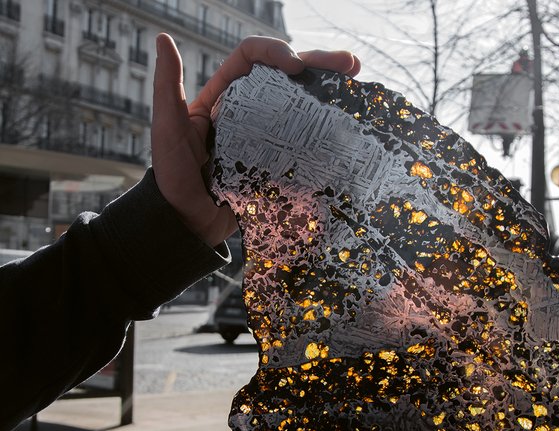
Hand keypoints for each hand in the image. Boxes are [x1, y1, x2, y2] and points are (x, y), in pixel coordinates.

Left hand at [151, 33, 360, 247]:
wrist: (188, 224)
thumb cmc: (172, 178)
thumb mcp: (166, 130)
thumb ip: (167, 87)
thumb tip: (162, 38)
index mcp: (224, 96)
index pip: (251, 59)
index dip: (275, 53)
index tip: (296, 67)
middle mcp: (249, 111)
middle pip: (286, 76)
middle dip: (318, 63)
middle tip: (350, 64)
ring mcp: (266, 138)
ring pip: (301, 105)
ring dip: (330, 92)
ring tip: (356, 84)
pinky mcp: (278, 164)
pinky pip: (304, 143)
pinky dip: (326, 132)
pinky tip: (347, 126)